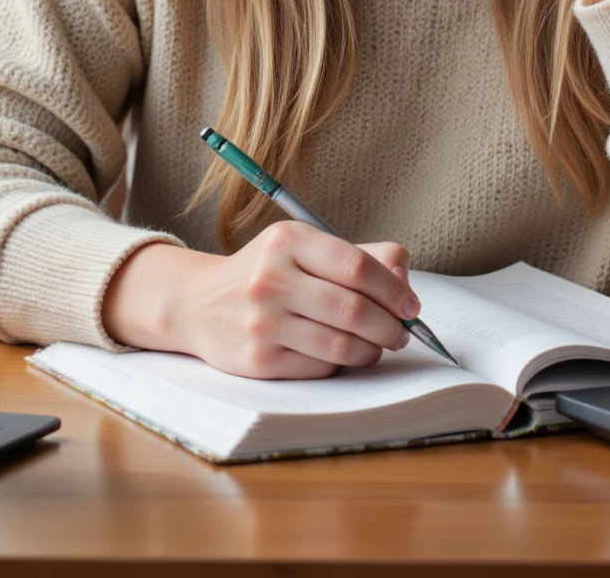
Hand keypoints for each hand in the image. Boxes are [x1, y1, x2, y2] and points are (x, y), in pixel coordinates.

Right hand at [102, 226, 419, 378]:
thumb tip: (404, 274)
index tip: (411, 305)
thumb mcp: (304, 247)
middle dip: (391, 326)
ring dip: (372, 350)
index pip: (357, 266)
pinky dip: (342, 365)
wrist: (198, 304)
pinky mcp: (258, 360)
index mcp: (288, 240)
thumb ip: (359, 256)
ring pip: (341, 345)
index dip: (394, 289)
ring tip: (378, 345)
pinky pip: (319, 368)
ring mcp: (263, 322)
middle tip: (402, 331)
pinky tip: (343, 355)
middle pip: (353, 309)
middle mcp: (271, 279)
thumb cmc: (267, 272)